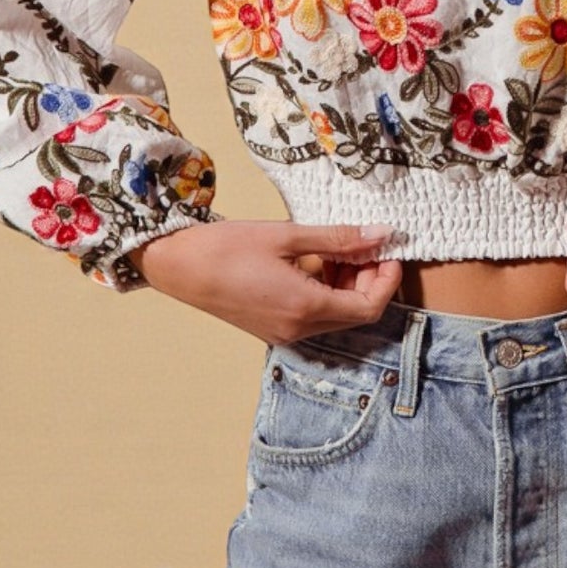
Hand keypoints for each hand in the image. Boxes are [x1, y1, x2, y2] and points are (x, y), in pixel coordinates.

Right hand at [131, 219, 403, 344]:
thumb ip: (338, 239)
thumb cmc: (226, 248)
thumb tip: (381, 234)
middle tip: (364, 243)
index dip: (387, 279)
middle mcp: (298, 329)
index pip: (370, 307)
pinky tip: (314, 261)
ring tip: (337, 248)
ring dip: (347, 284)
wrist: (177, 267)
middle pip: (356, 313)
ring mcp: (285, 333)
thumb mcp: (287, 236)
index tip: (389, 250)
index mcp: (305, 308)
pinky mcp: (273, 328)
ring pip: (336, 315)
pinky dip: (326, 291)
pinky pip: (315, 315)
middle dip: (368, 279)